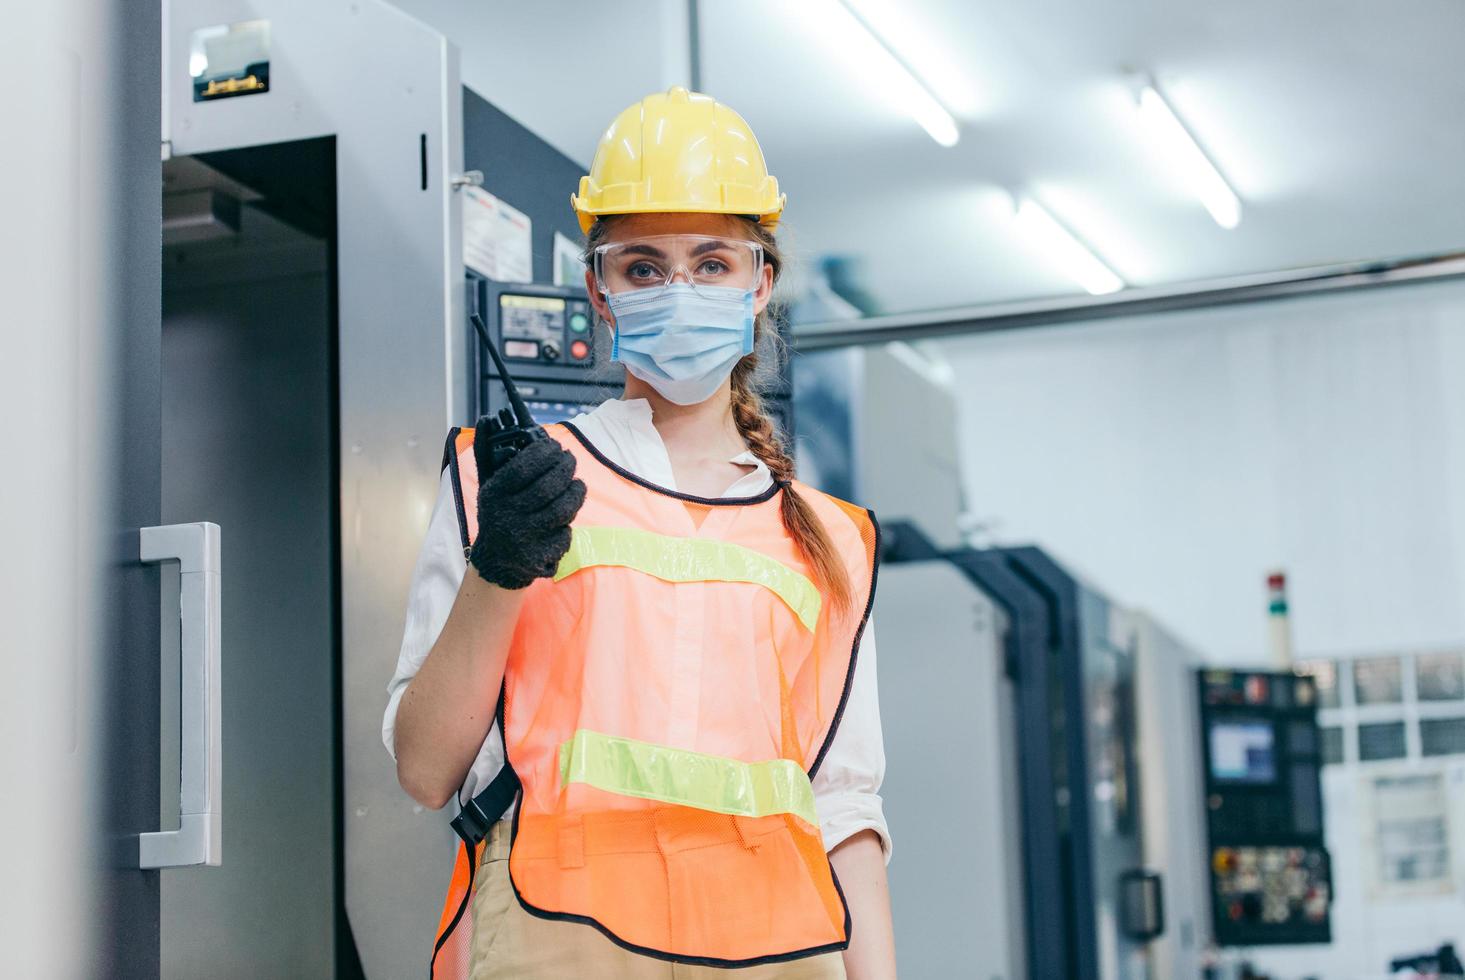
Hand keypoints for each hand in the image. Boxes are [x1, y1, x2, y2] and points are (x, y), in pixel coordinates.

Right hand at [468, 433, 585, 588]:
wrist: (495, 563)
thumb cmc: (498, 514)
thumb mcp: (488, 486)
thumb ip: (489, 453)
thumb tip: (486, 419)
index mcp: (494, 495)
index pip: (523, 468)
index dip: (544, 453)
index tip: (555, 445)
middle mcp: (508, 515)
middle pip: (548, 487)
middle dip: (566, 468)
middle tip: (571, 459)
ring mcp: (524, 537)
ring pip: (562, 510)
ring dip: (575, 492)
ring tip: (577, 483)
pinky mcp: (538, 556)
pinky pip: (564, 534)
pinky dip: (569, 523)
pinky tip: (568, 513)